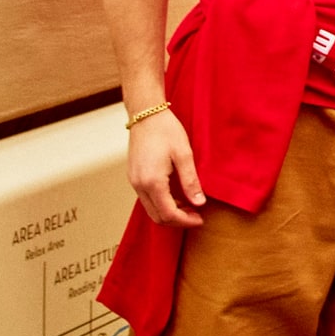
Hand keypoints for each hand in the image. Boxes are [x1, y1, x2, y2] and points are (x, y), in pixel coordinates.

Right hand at [127, 109, 205, 227]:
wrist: (146, 115)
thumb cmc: (166, 131)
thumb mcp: (184, 154)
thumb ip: (191, 181)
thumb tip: (199, 202)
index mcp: (152, 182)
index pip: (168, 213)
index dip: (185, 221)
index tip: (200, 220)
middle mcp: (139, 186)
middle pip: (157, 216)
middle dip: (177, 221)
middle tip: (197, 216)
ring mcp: (134, 182)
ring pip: (150, 209)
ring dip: (169, 212)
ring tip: (190, 206)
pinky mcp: (134, 177)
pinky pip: (147, 199)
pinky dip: (162, 203)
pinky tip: (177, 196)